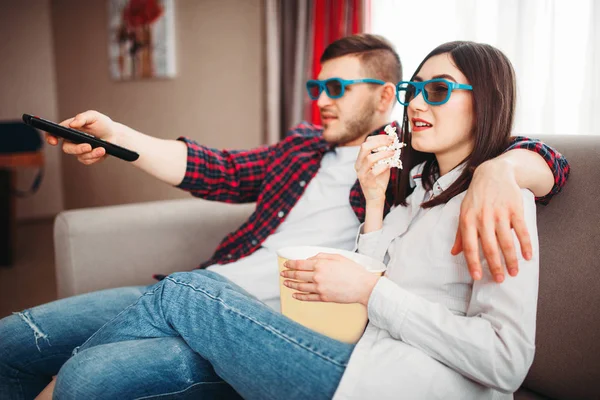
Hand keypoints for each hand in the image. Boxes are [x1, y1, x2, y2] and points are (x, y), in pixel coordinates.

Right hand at [46, 110, 119, 164]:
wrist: (114, 134)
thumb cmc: (101, 123)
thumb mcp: (93, 116)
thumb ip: (82, 117)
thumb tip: (73, 124)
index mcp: (68, 129)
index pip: (54, 133)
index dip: (50, 137)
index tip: (54, 141)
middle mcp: (71, 140)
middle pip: (67, 148)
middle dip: (78, 149)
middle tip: (88, 146)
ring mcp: (78, 150)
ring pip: (79, 156)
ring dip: (91, 154)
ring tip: (102, 149)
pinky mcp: (86, 157)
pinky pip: (87, 161)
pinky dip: (96, 157)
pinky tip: (102, 151)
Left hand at [281, 253, 379, 305]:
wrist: (363, 287)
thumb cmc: (352, 270)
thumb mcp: (337, 257)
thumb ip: (321, 256)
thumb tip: (309, 260)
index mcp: (320, 265)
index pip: (299, 264)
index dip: (290, 264)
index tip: (286, 264)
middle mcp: (318, 277)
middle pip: (298, 275)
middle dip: (288, 274)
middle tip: (282, 274)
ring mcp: (320, 288)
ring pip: (300, 287)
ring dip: (291, 285)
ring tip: (285, 283)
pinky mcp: (323, 298)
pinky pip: (308, 298)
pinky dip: (299, 296)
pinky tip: (294, 295)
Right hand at [355, 135, 394, 202]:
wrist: (375, 196)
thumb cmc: (379, 179)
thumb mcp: (382, 164)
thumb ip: (385, 155)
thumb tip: (394, 144)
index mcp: (361, 159)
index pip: (366, 142)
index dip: (379, 138)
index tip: (391, 138)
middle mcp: (359, 164)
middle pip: (365, 147)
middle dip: (380, 142)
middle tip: (392, 142)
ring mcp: (361, 173)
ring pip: (370, 159)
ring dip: (384, 154)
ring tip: (393, 153)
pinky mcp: (366, 181)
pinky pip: (374, 171)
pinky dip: (383, 166)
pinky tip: (390, 164)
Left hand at [452, 158, 532, 282]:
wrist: (493, 173)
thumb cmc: (476, 197)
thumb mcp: (464, 212)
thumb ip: (460, 234)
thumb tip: (454, 253)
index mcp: (468, 220)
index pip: (469, 246)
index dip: (473, 263)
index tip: (478, 277)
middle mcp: (483, 218)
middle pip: (489, 247)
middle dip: (495, 266)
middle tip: (500, 280)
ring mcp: (499, 213)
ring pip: (506, 241)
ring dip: (511, 259)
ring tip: (514, 272)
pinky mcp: (515, 209)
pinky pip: (521, 230)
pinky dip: (525, 245)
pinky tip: (527, 256)